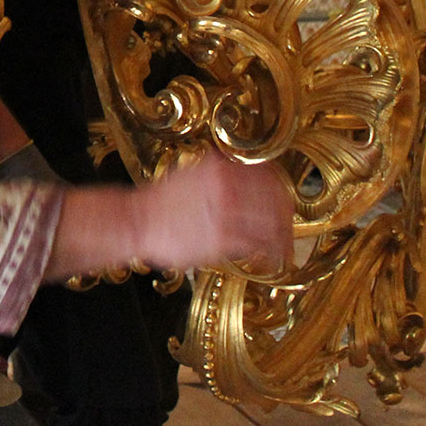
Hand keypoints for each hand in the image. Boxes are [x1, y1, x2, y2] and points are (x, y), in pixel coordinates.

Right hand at [138, 151, 291, 271]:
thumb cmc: (160, 202)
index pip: (267, 175)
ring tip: (284, 247)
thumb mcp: (190, 173)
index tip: (285, 202)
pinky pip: (257, 244)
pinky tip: (271, 258)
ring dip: (283, 237)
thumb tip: (240, 175)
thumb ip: (217, 172)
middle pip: (275, 199)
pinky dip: (270, 252)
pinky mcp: (222, 237)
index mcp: (220, 167)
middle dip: (286, 216)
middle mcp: (227, 185)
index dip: (281, 190)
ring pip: (270, 222)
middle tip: (289, 228)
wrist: (136, 221)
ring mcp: (225, 211)